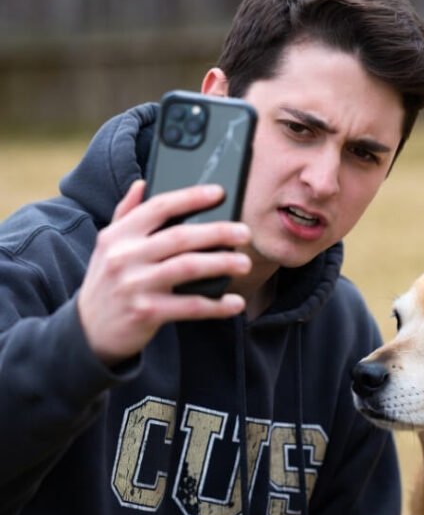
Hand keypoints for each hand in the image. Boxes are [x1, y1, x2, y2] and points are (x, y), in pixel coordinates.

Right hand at [77, 179, 251, 365]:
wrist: (88, 331)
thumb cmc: (108, 283)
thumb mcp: (108, 246)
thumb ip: (125, 214)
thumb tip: (142, 183)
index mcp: (118, 235)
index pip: (158, 207)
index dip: (191, 197)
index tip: (219, 193)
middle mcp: (124, 256)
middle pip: (179, 237)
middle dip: (217, 232)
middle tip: (244, 232)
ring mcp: (134, 285)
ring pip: (188, 267)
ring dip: (222, 264)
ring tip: (244, 264)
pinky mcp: (146, 313)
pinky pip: (189, 306)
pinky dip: (216, 305)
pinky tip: (235, 303)